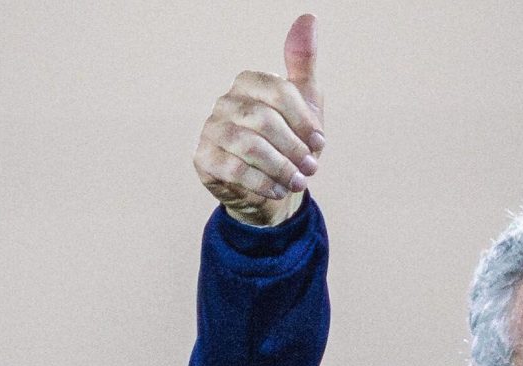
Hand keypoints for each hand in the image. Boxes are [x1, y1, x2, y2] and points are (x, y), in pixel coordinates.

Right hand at [194, 13, 324, 228]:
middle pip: (265, 121)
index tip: (319, 143)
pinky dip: (262, 182)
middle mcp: (226, 102)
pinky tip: (278, 190)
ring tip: (298, 182)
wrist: (269, 187)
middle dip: (294, 149)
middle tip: (311, 168)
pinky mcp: (203, 158)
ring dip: (281, 168)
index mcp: (249, 83)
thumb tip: (308, 17)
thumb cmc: (287, 141)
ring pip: (249, 146)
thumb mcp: (304, 103)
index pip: (280, 92)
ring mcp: (211, 129)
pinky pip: (234, 169)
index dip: (304, 120)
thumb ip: (303, 62)